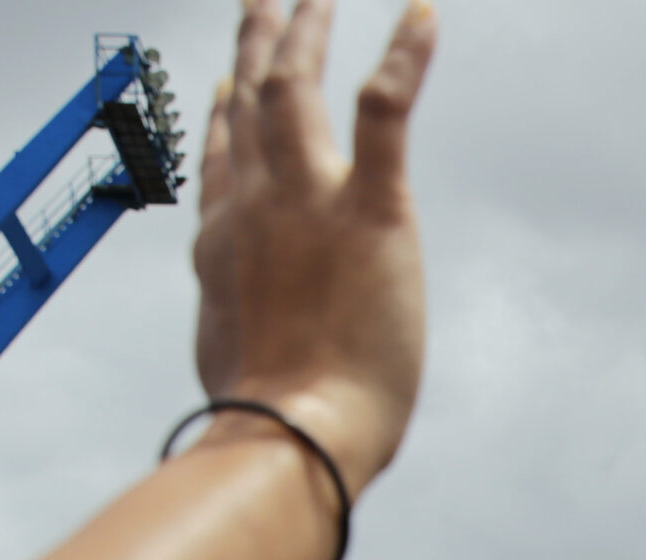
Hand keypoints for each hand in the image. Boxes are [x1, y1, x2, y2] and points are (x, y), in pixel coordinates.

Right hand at [191, 0, 438, 498]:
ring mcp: (308, 199)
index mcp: (224, 248)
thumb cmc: (271, 425)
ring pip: (298, 87)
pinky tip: (423, 14)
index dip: (223, 119)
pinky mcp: (371, 208)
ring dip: (309, 28)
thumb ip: (241, 344)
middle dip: (260, 43)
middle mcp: (256, 206)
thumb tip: (241, 374)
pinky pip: (385, 109)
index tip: (226, 86)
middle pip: (252, 103)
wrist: (293, 431)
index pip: (222, 164)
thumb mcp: (237, 370)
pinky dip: (404, 55)